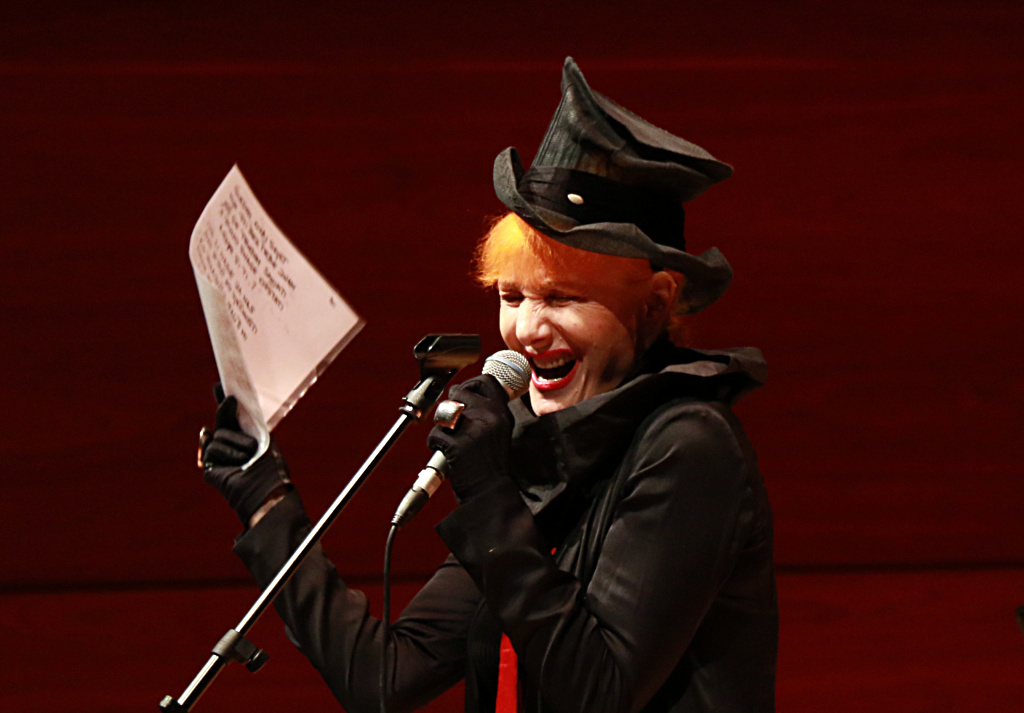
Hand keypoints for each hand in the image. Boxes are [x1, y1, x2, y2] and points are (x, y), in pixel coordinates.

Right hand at [202, 394, 291, 525]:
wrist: (266, 489)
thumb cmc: (270, 467)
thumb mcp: (262, 438)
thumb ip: (246, 421)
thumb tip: (230, 404)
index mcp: (246, 441)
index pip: (233, 419)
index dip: (226, 404)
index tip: (220, 387)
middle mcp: (232, 448)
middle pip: (222, 421)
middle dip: (224, 407)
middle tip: (230, 396)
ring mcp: (219, 458)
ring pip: (219, 434)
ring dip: (237, 442)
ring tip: (250, 455)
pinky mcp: (210, 468)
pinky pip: (212, 447)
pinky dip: (228, 452)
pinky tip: (239, 462)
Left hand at [427, 375, 512, 501]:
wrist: (489, 493)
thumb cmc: (491, 464)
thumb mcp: (499, 431)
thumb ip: (488, 411)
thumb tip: (467, 394)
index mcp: (502, 412)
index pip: (486, 380)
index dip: (471, 384)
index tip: (465, 394)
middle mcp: (489, 416)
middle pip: (459, 391)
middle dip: (450, 404)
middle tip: (453, 422)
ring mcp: (473, 429)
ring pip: (444, 411)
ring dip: (441, 425)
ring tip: (450, 438)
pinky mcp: (457, 444)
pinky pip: (435, 433)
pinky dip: (435, 442)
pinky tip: (445, 451)